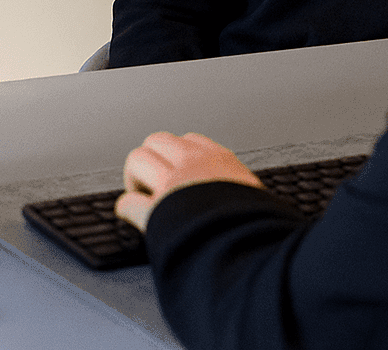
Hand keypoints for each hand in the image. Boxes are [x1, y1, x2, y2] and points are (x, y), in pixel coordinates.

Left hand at [114, 131, 262, 232]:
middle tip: (154, 182)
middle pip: (157, 141)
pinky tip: (133, 217)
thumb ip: (242, 190)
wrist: (253, 247)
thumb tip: (247, 199)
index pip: (190, 141)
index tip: (178, 171)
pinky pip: (128, 203)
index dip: (178, 156)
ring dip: (136, 178)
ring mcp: (173, 184)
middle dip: (152, 159)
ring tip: (144, 196)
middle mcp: (194, 164)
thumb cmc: (260, 226)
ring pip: (137, 159)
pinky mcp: (156, 212)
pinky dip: (127, 209)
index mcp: (221, 160)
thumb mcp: (257, 197)